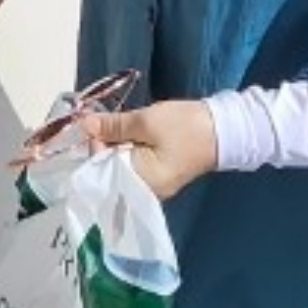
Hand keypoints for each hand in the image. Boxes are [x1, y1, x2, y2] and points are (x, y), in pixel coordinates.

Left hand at [80, 98, 222, 199]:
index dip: (94, 145)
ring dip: (116, 143)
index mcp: (141, 183)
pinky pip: (135, 162)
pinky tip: (128, 131)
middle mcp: (146, 190)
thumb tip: (84, 125)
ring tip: (114, 121)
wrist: (224, 129)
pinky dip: (129, 147)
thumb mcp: (145, 121)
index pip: (103, 170)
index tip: (92, 122)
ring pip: (122, 163)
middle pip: (111, 169)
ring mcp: (154, 183)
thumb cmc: (185, 127)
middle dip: (104, 144)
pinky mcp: (160, 172)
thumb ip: (113, 126)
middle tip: (101, 118)